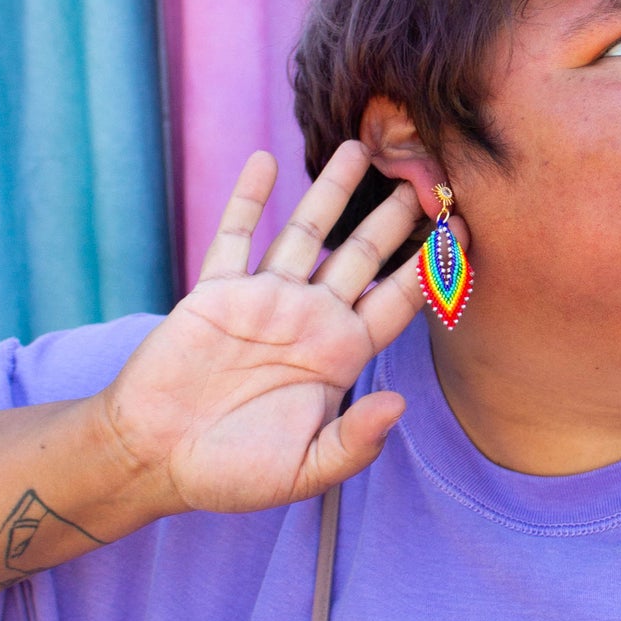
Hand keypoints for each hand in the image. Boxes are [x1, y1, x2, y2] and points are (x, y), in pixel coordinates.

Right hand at [98, 144, 424, 513]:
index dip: (431, 268)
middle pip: (363, 254)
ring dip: (331, 191)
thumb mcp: (303, 471)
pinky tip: (265, 160)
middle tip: (427, 175)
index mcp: (339, 356)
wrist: (155, 458)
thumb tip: (398, 406)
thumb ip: (353, 442)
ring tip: (360, 147)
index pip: (398, 301)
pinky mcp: (215, 292)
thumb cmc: (231, 473)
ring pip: (307, 232)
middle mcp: (309, 319)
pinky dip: (248, 198)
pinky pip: (234, 235)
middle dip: (395, 217)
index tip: (465, 232)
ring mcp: (263, 300)